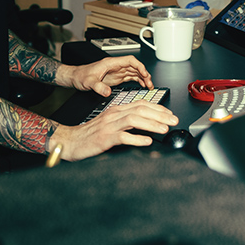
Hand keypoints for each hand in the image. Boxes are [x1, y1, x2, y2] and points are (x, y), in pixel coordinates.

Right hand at [49, 101, 178, 160]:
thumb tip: (145, 126)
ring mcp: (109, 126)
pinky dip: (136, 138)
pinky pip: (123, 136)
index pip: (141, 104)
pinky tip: (147, 141)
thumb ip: (126, 123)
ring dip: (152, 124)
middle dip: (160, 114)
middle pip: (140, 109)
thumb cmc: (90, 134)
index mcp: (116, 110)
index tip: (169, 114)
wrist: (70, 141)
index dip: (158, 108)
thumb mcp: (110, 124)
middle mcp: (114, 115)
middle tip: (173, 120)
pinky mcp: (105, 138)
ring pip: (134, 119)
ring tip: (164, 129)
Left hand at [58, 56, 153, 96]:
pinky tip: (142, 86)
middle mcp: (116, 66)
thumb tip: (107, 92)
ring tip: (149, 86)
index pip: (130, 61)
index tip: (145, 74)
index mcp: (111, 63)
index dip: (139, 66)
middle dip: (144, 74)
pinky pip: (130, 77)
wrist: (76, 77)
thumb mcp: (89, 82)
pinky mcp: (116, 77)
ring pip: (134, 72)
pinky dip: (138, 81)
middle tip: (150, 83)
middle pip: (135, 67)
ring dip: (143, 78)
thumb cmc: (81, 75)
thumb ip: (98, 87)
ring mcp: (117, 72)